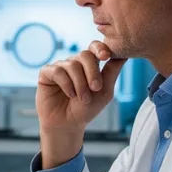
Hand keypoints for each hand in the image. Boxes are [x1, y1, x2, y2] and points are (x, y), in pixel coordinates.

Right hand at [36, 41, 125, 168]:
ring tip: (83, 99)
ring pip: (72, 64)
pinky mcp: (46, 73)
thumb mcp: (104, 91)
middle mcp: (74, 62)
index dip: (100, 48)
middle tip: (96, 88)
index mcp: (89, 64)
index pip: (94, 47)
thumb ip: (112, 72)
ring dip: (80, 84)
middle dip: (92, 72)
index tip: (106, 57)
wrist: (68, 124)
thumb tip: (125, 55)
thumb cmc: (86, 109)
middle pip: (85, 55)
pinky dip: (67, 84)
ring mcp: (60, 67)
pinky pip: (58, 71)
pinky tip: (70, 94)